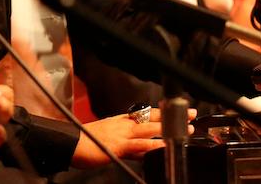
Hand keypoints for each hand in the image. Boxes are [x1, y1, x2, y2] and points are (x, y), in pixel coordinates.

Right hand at [71, 108, 186, 167]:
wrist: (69, 143)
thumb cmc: (84, 142)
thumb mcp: (109, 140)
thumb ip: (129, 146)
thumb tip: (143, 151)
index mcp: (120, 122)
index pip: (146, 114)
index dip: (164, 111)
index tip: (178, 109)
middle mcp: (122, 125)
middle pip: (152, 118)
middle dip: (172, 116)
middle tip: (191, 114)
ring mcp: (120, 135)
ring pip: (149, 129)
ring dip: (168, 128)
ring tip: (186, 129)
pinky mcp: (117, 146)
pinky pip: (137, 146)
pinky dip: (151, 145)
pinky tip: (163, 146)